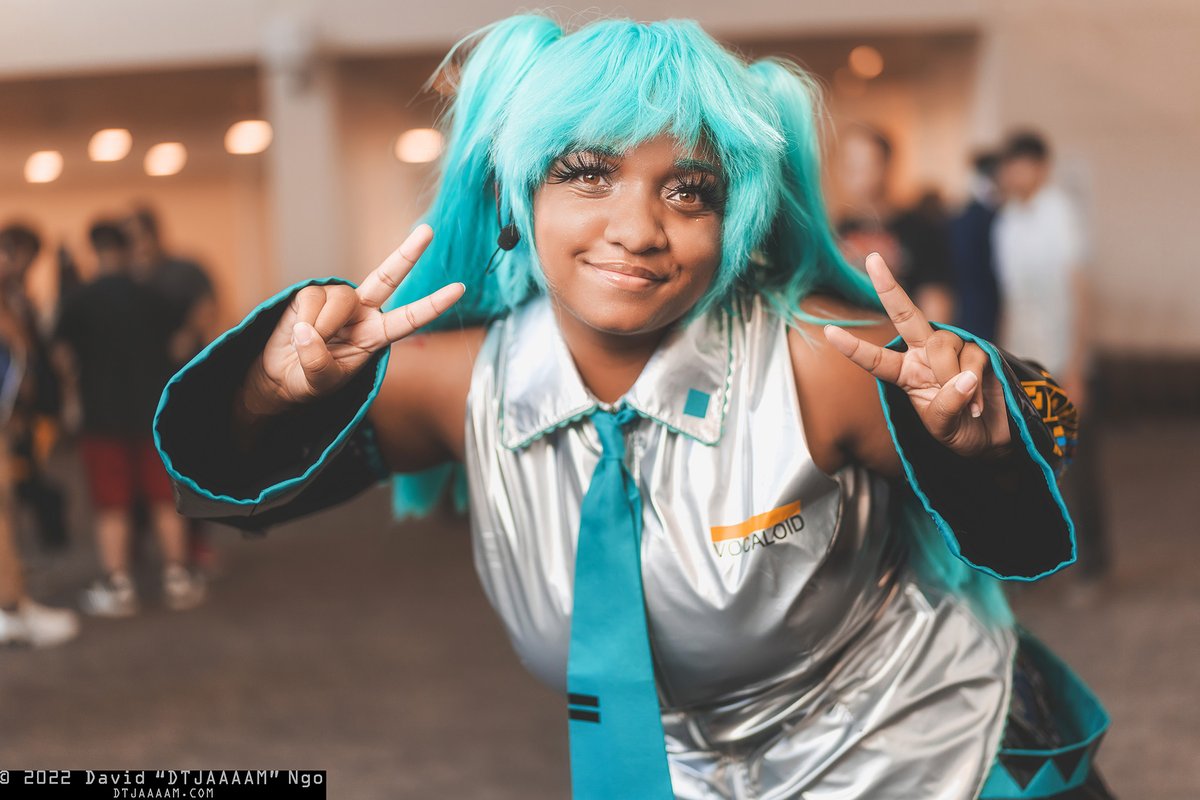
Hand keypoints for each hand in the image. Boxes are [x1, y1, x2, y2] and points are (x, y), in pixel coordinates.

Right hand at [241, 224, 463, 417]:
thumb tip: (308, 331)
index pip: (410, 319)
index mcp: (377, 335)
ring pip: (340, 299)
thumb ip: (318, 363)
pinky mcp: (314, 293)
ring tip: (311, 342)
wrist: (281, 374)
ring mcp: (340, 300)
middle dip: (408, 254)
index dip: (434, 304)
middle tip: (429, 231)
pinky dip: (304, 319)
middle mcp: (364, 312)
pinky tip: (298, 330)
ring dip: (323, 326)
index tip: (460, 289)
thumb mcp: (319, 382)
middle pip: (388, 278)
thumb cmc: (310, 380)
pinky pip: (312, 299)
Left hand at [823, 253, 1010, 457]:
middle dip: (889, 287)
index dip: (853, 347)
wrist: (992, 435)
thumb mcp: (943, 427)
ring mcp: (950, 348)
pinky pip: (972, 359)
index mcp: (904, 372)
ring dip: (952, 379)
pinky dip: (974, 385)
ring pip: (943, 346)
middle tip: (872, 258)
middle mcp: (923, 353)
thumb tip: (963, 377)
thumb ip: (946, 404)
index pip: (874, 359)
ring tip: (963, 406)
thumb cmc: (958, 431)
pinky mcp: (976, 350)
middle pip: (905, 315)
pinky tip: (976, 404)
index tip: (828, 331)